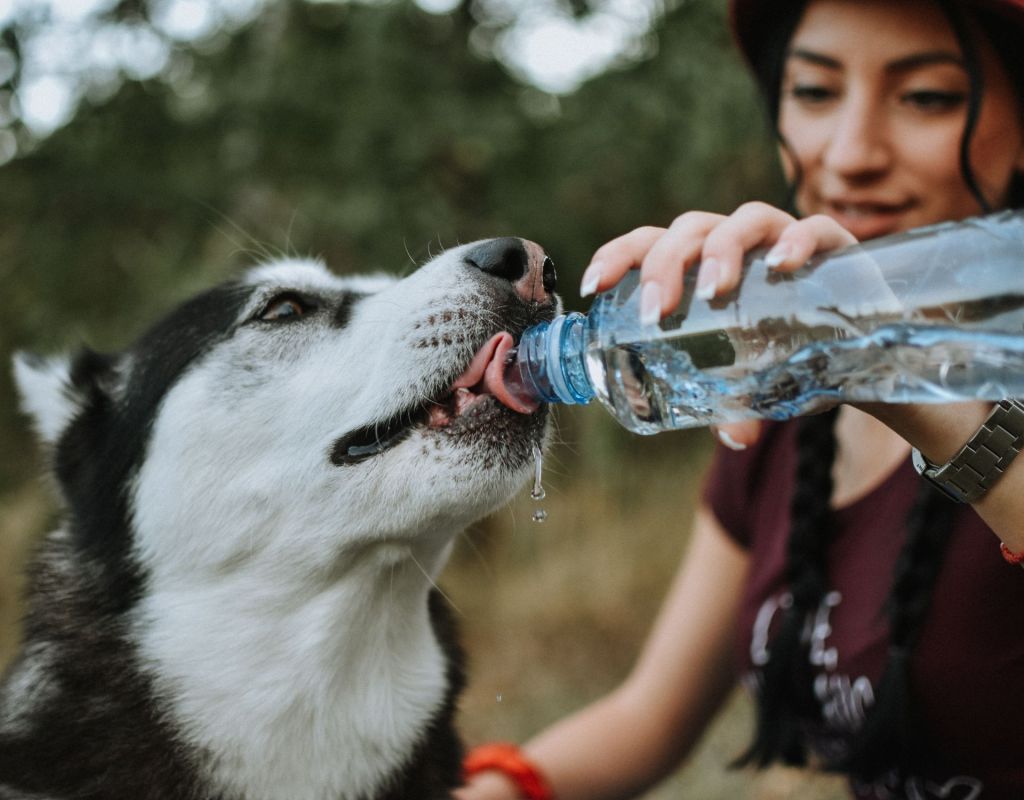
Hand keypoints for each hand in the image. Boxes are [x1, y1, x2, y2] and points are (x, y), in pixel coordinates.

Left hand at [580, 203, 857, 447]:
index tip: (594, 286)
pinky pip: (816, 229)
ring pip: (744, 220)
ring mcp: (783, 238)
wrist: (858, 343)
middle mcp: (736, 243)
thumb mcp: (750, 380)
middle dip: (665, 265)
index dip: (619, 256)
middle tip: (656, 312)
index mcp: (699, 266)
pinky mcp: (833, 245)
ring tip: (713, 290)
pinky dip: (797, 240)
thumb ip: (735, 404)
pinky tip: (783, 264)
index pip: (650, 243)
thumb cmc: (785, 351)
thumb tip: (734, 438)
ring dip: (722, 251)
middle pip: (690, 231)